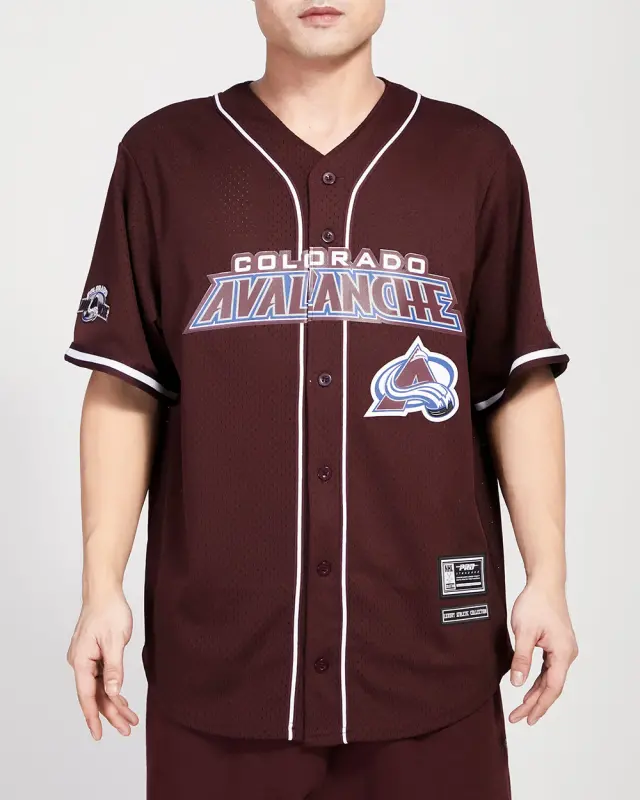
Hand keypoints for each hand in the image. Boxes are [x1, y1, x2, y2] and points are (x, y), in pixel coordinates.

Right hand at [66, 590, 138, 739]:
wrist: (104, 592)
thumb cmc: (109, 611)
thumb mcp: (115, 640)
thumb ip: (114, 668)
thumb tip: (113, 692)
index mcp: (81, 661)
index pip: (87, 695)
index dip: (93, 717)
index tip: (98, 735)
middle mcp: (80, 663)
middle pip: (95, 695)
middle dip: (111, 713)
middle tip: (127, 728)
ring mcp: (85, 659)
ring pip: (99, 688)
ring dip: (114, 703)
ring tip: (130, 719)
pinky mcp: (93, 655)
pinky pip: (101, 678)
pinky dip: (112, 689)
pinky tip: (121, 699)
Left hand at [508, 579, 577, 724]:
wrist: (545, 583)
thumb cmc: (536, 603)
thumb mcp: (523, 631)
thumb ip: (521, 658)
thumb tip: (517, 683)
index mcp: (563, 652)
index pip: (552, 687)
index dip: (539, 705)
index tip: (527, 718)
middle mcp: (567, 653)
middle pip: (552, 686)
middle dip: (535, 703)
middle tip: (519, 718)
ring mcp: (563, 649)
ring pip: (550, 678)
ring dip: (536, 692)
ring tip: (521, 708)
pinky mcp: (557, 644)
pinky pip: (549, 668)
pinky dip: (539, 679)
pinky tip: (529, 687)